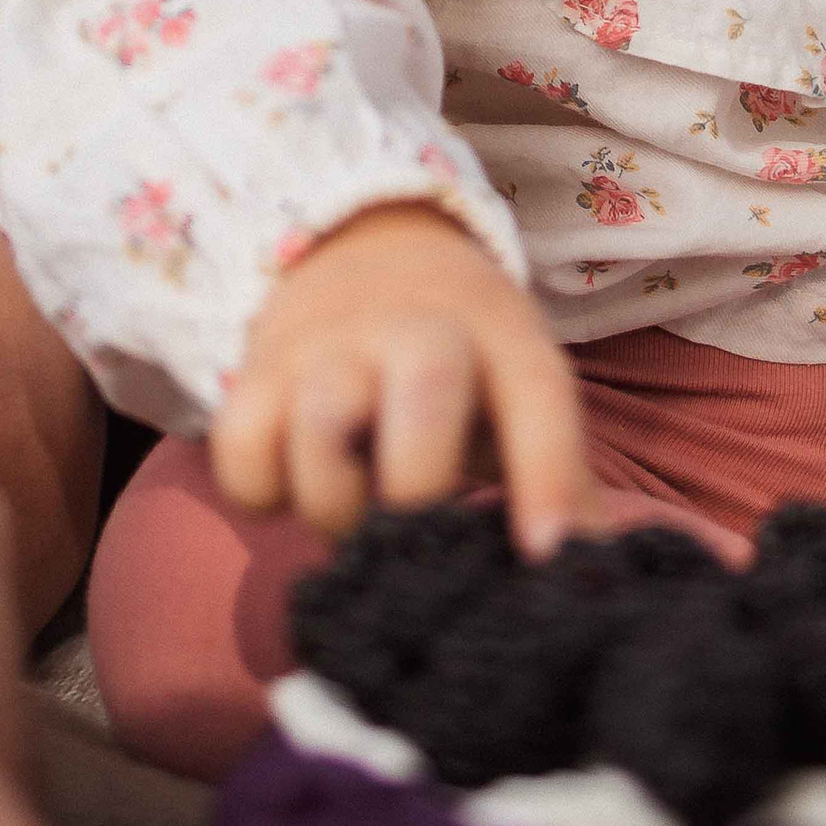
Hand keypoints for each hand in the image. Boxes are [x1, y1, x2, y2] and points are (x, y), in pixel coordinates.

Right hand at [215, 201, 595, 555]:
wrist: (359, 251)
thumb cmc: (458, 357)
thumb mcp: (516, 386)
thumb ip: (553, 474)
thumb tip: (582, 574)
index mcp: (498, 332)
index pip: (538, 395)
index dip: (549, 477)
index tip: (548, 557)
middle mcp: (415, 326)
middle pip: (425, 394)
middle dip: (419, 488)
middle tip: (414, 537)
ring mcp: (329, 344)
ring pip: (322, 427)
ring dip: (336, 502)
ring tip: (354, 512)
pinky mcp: (256, 371)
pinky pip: (243, 447)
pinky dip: (260, 488)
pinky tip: (292, 483)